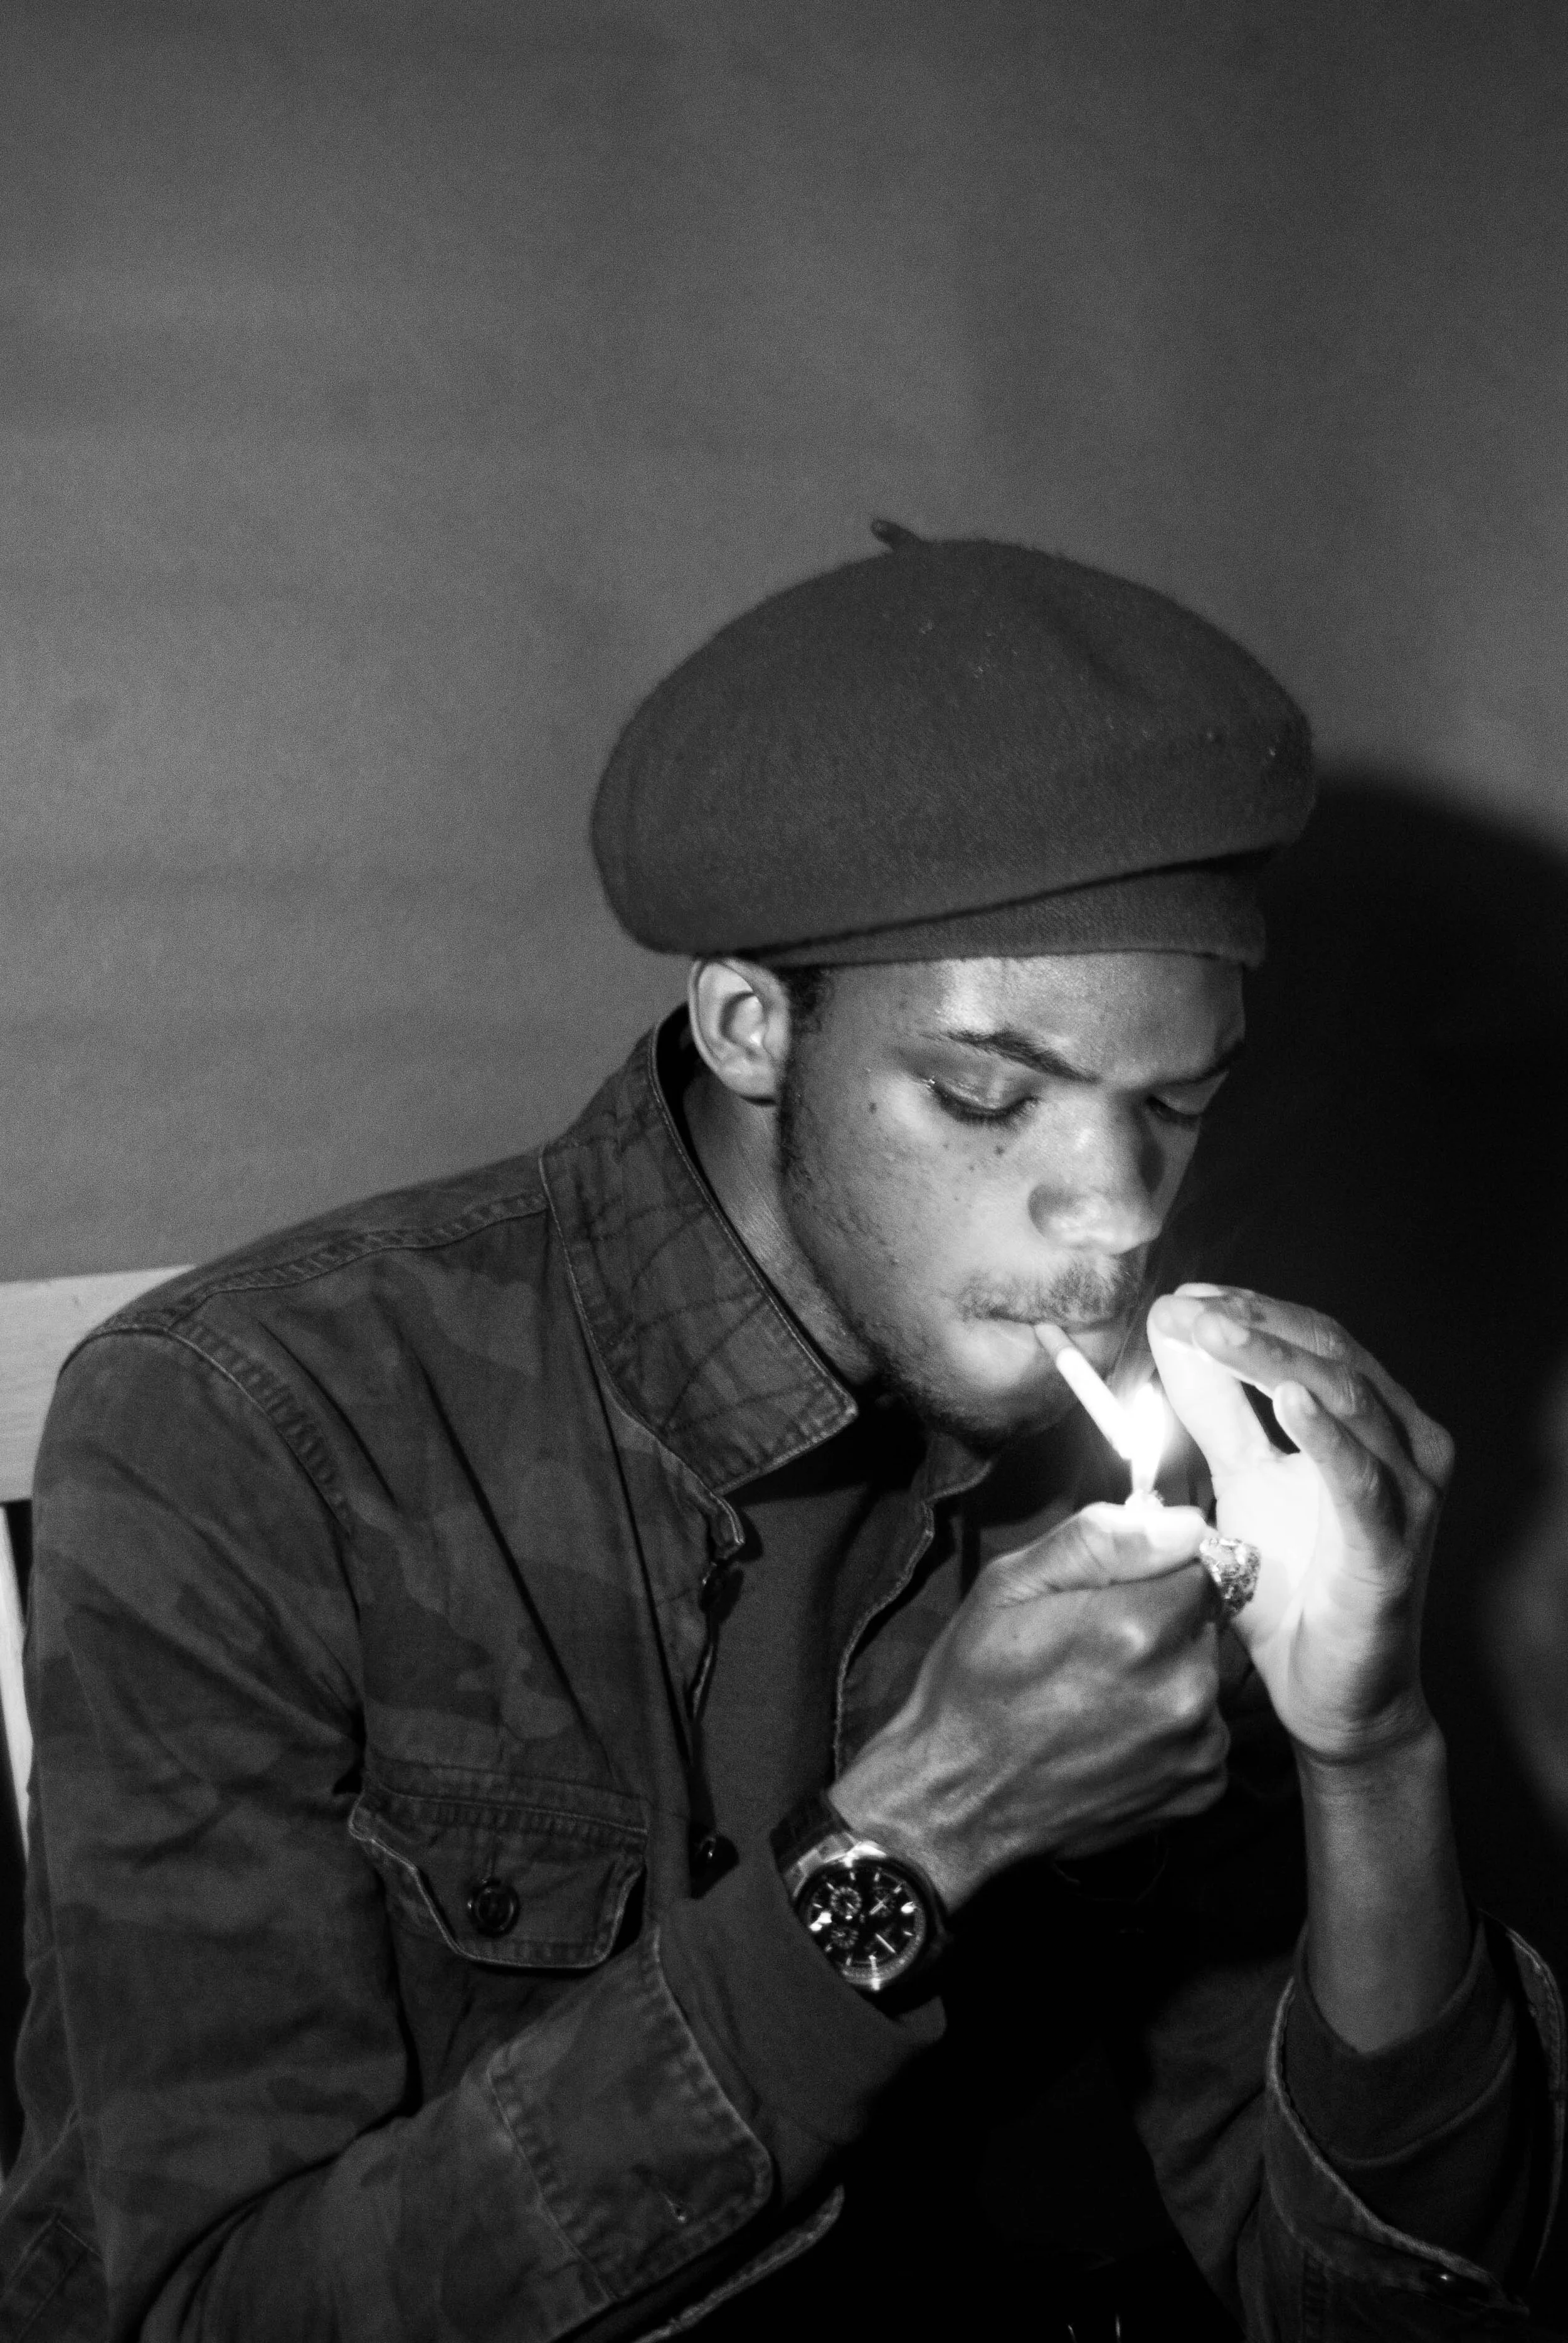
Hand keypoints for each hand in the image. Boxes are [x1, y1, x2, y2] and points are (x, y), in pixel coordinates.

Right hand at [832, 1501, 1226, 1909]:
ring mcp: (1197, 1746)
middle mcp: (1184, 1688)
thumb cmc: (973, 1685)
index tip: (1114, 1595)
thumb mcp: (1009, 1586)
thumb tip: (1185, 1523)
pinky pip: (1207, 1733)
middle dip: (1162, 1624)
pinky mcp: (1199, 1791)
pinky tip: (1118, 1737)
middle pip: (1204, 1622)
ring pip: (1206, 1677)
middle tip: (1095, 1650)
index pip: (1203, 1563)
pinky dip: (1174, 1730)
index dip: (1158, 1572)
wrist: (956, 1802)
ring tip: (1101, 1698)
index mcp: (1140, 1626)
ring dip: (1169, 1677)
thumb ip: (1101, 1540)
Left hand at [1147, 1287, 1454, 1766]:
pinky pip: (1363, 1480)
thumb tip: (1174, 1335)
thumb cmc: (1291, 1587)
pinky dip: (1326, 1436)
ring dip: (1275, 1361)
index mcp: (1372, 1419)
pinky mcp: (1395, 1545)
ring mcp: (1409, 1491)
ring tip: (1214, 1332)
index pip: (1313, 1337)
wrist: (1330, 1696)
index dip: (1249, 1309)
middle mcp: (1404, 1442)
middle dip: (1252, 1324)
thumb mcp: (1242, 1481)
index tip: (1181, 1296)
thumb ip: (1217, 1411)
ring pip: (1347, 1399)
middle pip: (1330, 1354)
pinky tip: (1289, 1403)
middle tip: (1184, 1308)